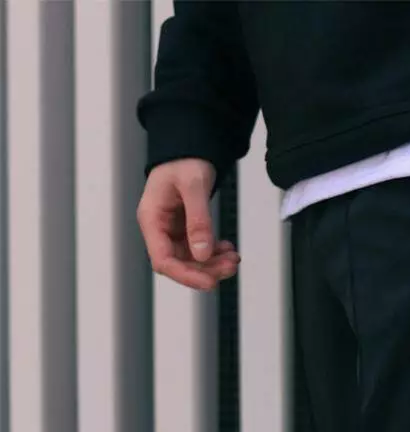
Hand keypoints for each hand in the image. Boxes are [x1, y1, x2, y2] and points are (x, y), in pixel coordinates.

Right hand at [137, 158, 239, 291]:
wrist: (189, 147)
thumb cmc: (184, 160)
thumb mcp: (193, 186)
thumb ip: (198, 220)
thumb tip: (202, 254)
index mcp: (151, 218)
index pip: (162, 259)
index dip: (185, 275)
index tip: (208, 282)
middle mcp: (159, 228)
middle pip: (179, 264)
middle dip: (206, 270)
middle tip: (230, 266)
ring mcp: (172, 231)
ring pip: (191, 260)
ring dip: (213, 263)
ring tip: (233, 257)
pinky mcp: (184, 230)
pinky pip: (198, 250)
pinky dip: (215, 253)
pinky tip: (228, 249)